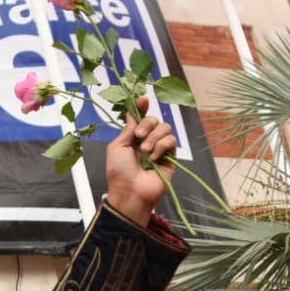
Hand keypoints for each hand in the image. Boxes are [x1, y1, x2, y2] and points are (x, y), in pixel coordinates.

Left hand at [104, 95, 176, 226]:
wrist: (130, 191)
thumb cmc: (119, 172)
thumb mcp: (118, 146)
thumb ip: (128, 128)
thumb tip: (132, 111)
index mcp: (132, 137)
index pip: (140, 117)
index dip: (142, 107)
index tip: (143, 99)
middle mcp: (147, 140)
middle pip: (154, 119)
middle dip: (146, 124)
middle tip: (138, 137)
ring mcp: (160, 148)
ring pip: (165, 128)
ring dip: (153, 138)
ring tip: (145, 152)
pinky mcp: (171, 156)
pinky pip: (171, 141)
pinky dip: (162, 146)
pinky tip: (155, 157)